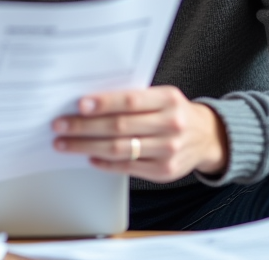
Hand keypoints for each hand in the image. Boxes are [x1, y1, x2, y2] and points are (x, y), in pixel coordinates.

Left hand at [51, 85, 228, 182]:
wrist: (208, 137)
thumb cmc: (174, 112)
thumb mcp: (162, 96)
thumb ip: (134, 98)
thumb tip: (89, 102)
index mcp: (168, 100)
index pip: (130, 101)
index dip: (103, 103)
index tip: (79, 105)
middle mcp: (171, 125)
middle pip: (119, 127)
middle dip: (84, 126)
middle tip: (60, 125)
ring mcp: (169, 150)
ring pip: (119, 149)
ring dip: (87, 146)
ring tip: (66, 143)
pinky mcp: (164, 171)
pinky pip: (127, 167)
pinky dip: (105, 163)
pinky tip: (89, 157)